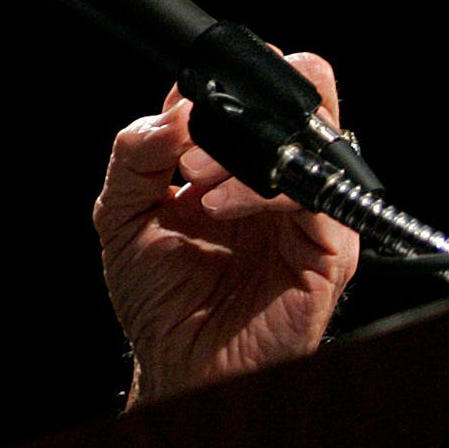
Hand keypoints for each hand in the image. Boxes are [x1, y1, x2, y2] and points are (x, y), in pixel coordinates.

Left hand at [94, 52, 360, 405]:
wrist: (175, 362)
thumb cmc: (156, 295)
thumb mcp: (121, 212)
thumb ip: (134, 152)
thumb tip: (171, 111)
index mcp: (229, 162)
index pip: (237, 93)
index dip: (208, 85)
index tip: (176, 105)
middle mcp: (272, 182)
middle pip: (294, 100)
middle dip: (244, 99)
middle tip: (190, 136)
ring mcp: (302, 215)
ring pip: (304, 141)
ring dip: (241, 148)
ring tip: (194, 176)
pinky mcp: (326, 251)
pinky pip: (311, 198)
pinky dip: (261, 192)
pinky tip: (216, 207)